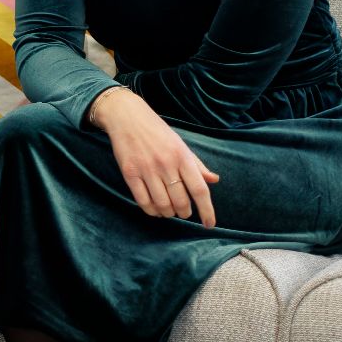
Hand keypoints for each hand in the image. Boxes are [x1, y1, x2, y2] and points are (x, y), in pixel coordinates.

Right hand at [89, 87, 219, 227]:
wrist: (127, 117)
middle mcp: (166, 164)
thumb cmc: (157, 131)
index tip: (209, 224)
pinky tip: (154, 209)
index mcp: (182, 156)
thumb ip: (197, 165)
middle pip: (180, 201)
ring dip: (168, 213)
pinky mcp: (129, 173)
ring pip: (162, 204)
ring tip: (169, 211)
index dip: (207, 210)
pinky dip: (151, 210)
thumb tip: (214, 180)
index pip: (199, 190)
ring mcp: (147, 169)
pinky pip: (143, 201)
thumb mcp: (181, 144)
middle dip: (184, 212)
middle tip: (183, 212)